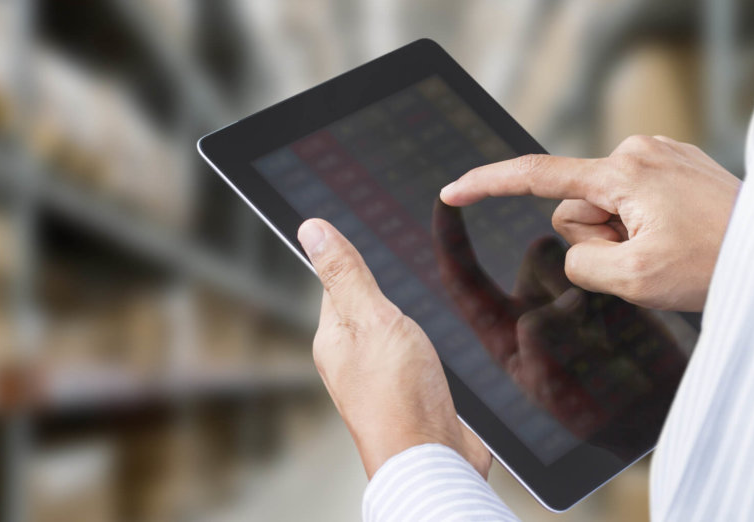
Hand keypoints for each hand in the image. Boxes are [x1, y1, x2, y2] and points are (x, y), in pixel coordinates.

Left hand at [297, 218, 490, 478]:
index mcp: (333, 338)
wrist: (433, 460)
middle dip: (388, 288)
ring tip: (427, 304)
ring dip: (411, 318)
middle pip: (367, 308)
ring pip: (395, 333)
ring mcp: (383, 379)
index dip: (354, 259)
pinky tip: (442, 342)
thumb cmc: (400, 396)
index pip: (336, 283)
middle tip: (409, 266)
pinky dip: (429, 344)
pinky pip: (417, 357)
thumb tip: (311, 229)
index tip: (372, 238)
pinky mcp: (413, 395)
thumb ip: (347, 274)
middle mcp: (352, 360)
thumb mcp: (372, 318)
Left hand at [433, 202, 685, 456]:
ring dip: (594, 284)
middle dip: (566, 277)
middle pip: (540, 255)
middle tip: (591, 332)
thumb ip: (540, 345)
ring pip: (579, 256)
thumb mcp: (553, 389)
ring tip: (612, 334)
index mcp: (502, 328)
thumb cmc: (593, 410)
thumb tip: (555, 305)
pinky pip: (609, 263)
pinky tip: (626, 325)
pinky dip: (618, 286)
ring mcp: (571, 291)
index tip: (444, 198)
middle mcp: (532, 301)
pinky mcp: (608, 284)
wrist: (648, 407)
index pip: (464, 278)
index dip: (450, 238)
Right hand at [440, 135, 740, 310]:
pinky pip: (637, 203)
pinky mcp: (678, 167)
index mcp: (621, 172)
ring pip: (609, 209)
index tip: (453, 190)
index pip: (536, 176)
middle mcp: (638, 151)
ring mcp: (661, 156)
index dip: (488, 185)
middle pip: (579, 208)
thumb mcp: (632, 279)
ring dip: (627, 236)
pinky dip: (647, 226)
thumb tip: (580, 247)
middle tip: (647, 259)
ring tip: (672, 249)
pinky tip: (683, 237)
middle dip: (599, 239)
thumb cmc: (716, 263)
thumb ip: (581, 263)